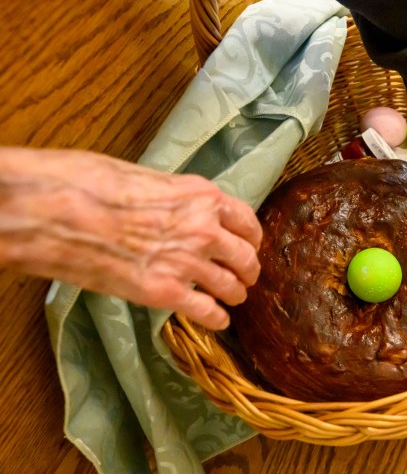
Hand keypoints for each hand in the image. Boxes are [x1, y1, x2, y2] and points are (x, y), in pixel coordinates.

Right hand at [0, 147, 261, 329]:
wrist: (62, 211)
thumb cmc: (94, 183)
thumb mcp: (147, 177)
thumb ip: (174, 197)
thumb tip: (176, 205)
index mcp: (203, 196)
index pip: (247, 222)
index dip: (252, 239)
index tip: (250, 246)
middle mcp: (205, 230)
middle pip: (245, 258)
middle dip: (248, 270)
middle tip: (245, 278)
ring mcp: (188, 263)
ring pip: (231, 286)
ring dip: (236, 295)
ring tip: (233, 299)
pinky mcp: (166, 293)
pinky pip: (206, 311)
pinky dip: (216, 318)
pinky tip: (217, 321)